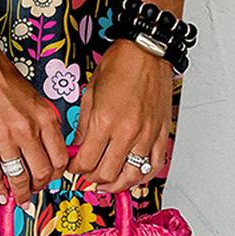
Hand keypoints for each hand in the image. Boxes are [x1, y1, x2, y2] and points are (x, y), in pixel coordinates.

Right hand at [0, 40, 69, 208]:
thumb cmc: (1, 76)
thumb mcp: (35, 98)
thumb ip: (43, 123)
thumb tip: (48, 148)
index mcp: (44, 118)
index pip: (60, 158)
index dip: (58, 173)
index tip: (53, 177)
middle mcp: (26, 130)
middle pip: (42, 172)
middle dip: (40, 186)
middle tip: (36, 190)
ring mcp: (2, 139)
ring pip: (18, 178)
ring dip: (21, 193)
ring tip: (21, 199)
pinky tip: (1, 195)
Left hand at [65, 40, 174, 194]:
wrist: (147, 51)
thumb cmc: (120, 64)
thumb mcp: (90, 93)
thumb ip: (84, 126)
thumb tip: (78, 147)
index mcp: (105, 121)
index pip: (86, 162)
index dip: (76, 169)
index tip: (74, 167)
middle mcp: (127, 131)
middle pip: (107, 173)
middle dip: (92, 178)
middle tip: (87, 174)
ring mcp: (147, 134)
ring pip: (132, 176)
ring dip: (116, 184)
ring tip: (107, 184)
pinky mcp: (161, 133)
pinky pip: (155, 165)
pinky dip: (143, 176)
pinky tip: (133, 176)